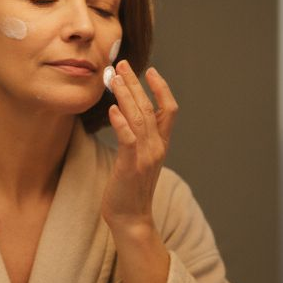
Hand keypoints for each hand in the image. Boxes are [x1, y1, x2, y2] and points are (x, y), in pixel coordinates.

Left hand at [101, 60, 177, 234]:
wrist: (131, 219)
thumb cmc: (130, 189)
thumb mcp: (139, 160)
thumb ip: (138, 139)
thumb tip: (127, 117)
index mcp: (160, 145)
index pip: (169, 110)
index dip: (162, 88)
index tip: (150, 71)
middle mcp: (156, 148)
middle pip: (150, 107)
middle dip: (135, 83)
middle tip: (121, 64)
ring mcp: (145, 157)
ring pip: (139, 118)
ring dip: (125, 95)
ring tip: (112, 77)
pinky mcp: (130, 166)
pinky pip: (128, 139)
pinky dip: (121, 122)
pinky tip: (112, 109)